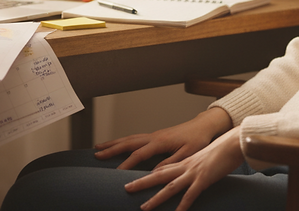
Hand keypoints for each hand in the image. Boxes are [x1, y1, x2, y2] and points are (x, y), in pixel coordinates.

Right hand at [94, 107, 232, 169]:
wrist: (202, 126)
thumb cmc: (197, 140)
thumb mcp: (188, 154)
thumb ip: (172, 162)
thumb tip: (156, 172)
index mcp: (161, 141)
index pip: (139, 154)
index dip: (127, 163)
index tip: (115, 172)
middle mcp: (154, 136)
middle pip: (128, 142)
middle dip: (112, 148)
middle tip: (96, 154)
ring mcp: (153, 135)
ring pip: (129, 138)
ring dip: (114, 143)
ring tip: (99, 147)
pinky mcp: (155, 136)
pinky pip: (134, 138)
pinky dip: (122, 141)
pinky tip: (117, 145)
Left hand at [124, 127, 244, 210]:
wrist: (234, 142)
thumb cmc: (223, 151)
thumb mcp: (205, 159)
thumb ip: (196, 167)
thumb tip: (192, 175)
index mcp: (185, 161)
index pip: (162, 169)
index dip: (147, 175)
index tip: (134, 180)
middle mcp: (186, 166)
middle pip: (159, 175)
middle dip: (142, 183)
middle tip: (126, 188)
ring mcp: (194, 172)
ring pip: (170, 186)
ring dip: (156, 198)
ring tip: (144, 208)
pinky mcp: (204, 179)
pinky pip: (191, 194)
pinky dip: (183, 205)